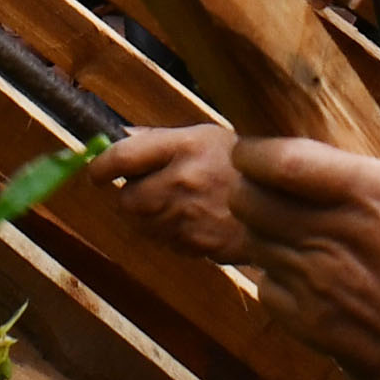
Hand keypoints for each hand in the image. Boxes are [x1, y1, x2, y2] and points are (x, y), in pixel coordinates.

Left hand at [101, 123, 243, 261]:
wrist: (284, 205)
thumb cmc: (241, 164)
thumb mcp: (204, 137)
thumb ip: (157, 140)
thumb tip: (115, 136)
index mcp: (185, 146)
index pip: (124, 156)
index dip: (101, 166)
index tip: (95, 172)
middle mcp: (183, 181)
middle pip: (127, 199)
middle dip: (131, 196)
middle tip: (147, 188)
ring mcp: (189, 216)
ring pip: (142, 224)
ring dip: (149, 216)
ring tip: (177, 203)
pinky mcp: (195, 244)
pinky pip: (163, 240)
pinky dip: (168, 232)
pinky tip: (191, 220)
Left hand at [228, 142, 379, 379]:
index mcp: (369, 195)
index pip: (281, 159)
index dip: (258, 149)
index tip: (260, 147)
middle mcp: (328, 234)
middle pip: (248, 198)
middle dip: (251, 185)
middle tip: (273, 186)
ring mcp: (313, 282)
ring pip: (253, 240)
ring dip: (262, 229)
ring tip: (291, 229)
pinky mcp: (308, 323)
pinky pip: (266, 286)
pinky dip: (275, 276)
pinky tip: (304, 276)